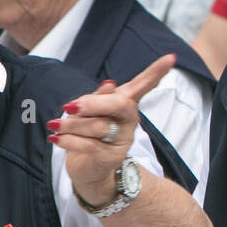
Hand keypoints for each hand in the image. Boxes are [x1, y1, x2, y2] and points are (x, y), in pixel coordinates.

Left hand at [49, 53, 175, 205]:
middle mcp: (129, 120)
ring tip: (54, 126)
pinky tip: (56, 139)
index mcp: (125, 104)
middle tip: (69, 107)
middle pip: (120, 104)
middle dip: (93, 104)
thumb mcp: (91, 112)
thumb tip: (109, 84)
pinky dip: (69, 141)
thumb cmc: (88, 134)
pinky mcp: (112, 157)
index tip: (171, 57)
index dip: (157, 71)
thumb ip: (99, 97)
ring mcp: (123, 139)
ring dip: (71, 126)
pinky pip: (90, 145)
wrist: (87, 169)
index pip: (144, 85)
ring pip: (99, 126)